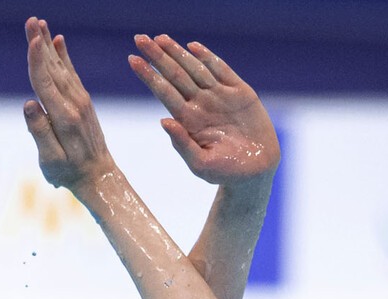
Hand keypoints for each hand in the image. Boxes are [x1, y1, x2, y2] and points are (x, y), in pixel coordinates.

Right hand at [22, 17, 115, 191]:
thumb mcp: (51, 160)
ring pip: (61, 66)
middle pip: (52, 67)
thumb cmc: (69, 173)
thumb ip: (40, 131)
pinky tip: (58, 41)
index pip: (46, 82)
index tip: (32, 38)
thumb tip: (28, 103)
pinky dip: (64, 56)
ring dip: (49, 44)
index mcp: (64, 117)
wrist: (100, 176)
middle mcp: (74, 103)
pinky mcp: (83, 101)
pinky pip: (71, 73)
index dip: (36, 60)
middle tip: (31, 19)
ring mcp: (81, 100)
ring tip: (39, 23)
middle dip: (40, 43)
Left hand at [130, 34, 278, 185]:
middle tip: (140, 39)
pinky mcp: (240, 92)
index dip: (149, 76)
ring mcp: (219, 96)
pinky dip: (208, 58)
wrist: (255, 172)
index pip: (164, 92)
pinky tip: (193, 47)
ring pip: (195, 68)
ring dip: (178, 53)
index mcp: (188, 120)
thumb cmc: (224, 172)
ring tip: (160, 38)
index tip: (132, 60)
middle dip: (158, 57)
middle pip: (175, 75)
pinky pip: (222, 70)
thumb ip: (181, 143)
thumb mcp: (200, 164)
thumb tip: (163, 121)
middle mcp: (200, 104)